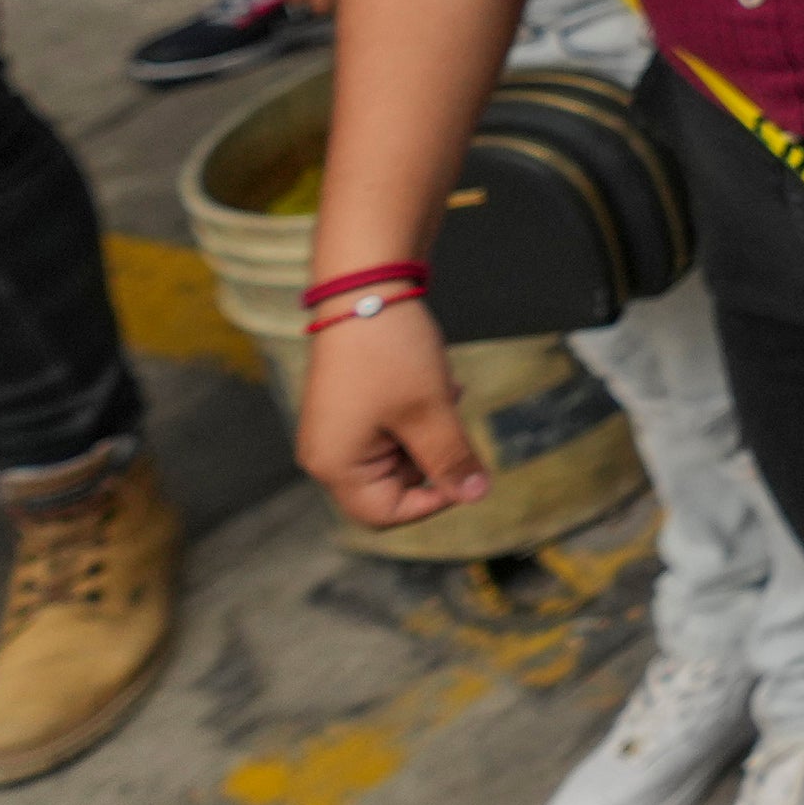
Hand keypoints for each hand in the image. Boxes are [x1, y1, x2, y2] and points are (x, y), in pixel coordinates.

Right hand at [298, 296, 488, 528]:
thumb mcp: (431, 411)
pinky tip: (435, 385)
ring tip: (442, 393)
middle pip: (393, 486)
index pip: (385, 515)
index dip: (432, 500)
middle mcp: (327, 454)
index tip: (465, 468)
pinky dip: (419, 415)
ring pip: (398, 455)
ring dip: (430, 432)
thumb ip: (452, 459)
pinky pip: (391, 430)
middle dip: (433, 456)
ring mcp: (336, 431)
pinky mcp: (349, 409)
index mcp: (335, 466)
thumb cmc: (391, 354)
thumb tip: (476, 495)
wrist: (365, 289)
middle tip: (449, 416)